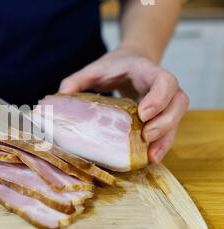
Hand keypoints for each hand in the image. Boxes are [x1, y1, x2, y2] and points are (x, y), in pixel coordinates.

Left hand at [58, 47, 189, 163]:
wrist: (132, 61)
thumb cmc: (113, 66)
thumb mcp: (93, 70)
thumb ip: (76, 80)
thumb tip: (58, 99)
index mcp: (146, 71)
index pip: (163, 80)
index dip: (158, 97)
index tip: (143, 114)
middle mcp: (162, 86)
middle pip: (178, 102)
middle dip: (165, 121)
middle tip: (146, 136)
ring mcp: (166, 102)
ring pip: (178, 118)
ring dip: (167, 138)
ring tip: (151, 157)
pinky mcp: (162, 115)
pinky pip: (169, 130)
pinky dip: (162, 145)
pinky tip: (150, 158)